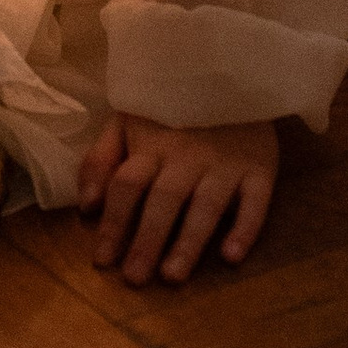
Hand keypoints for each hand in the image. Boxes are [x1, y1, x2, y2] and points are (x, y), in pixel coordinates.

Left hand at [77, 110, 278, 285]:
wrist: (232, 68)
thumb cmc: (172, 103)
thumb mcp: (128, 118)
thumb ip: (102, 158)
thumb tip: (87, 207)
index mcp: (151, 144)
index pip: (126, 186)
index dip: (112, 222)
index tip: (102, 261)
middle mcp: (187, 156)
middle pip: (163, 200)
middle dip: (147, 240)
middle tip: (134, 279)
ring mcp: (226, 162)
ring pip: (206, 205)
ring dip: (189, 241)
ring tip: (172, 276)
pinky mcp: (261, 167)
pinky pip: (256, 201)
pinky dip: (245, 228)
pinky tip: (232, 256)